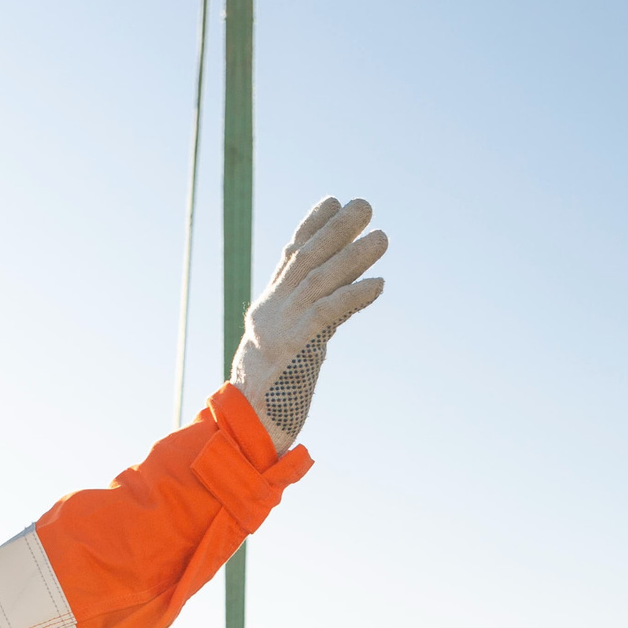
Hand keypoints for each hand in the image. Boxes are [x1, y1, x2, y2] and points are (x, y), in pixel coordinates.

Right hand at [230, 198, 387, 451]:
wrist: (244, 425)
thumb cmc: (269, 393)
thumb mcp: (287, 348)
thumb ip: (308, 323)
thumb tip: (338, 303)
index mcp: (268, 307)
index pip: (289, 255)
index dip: (310, 225)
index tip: (333, 201)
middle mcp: (273, 309)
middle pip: (306, 257)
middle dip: (335, 228)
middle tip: (364, 205)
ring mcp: (282, 326)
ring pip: (319, 279)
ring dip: (353, 256)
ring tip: (382, 237)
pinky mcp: (296, 346)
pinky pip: (327, 314)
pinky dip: (353, 296)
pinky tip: (378, 285)